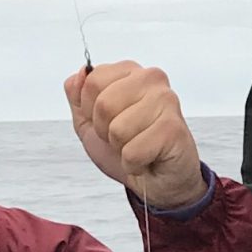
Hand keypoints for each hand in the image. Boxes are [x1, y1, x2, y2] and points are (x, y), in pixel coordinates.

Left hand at [64, 62, 207, 209]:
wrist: (158, 179)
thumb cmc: (130, 147)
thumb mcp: (90, 122)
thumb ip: (78, 97)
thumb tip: (79, 74)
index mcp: (130, 71)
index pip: (92, 81)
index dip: (91, 110)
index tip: (108, 121)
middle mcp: (151, 79)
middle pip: (103, 104)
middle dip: (105, 131)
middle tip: (124, 138)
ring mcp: (166, 102)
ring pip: (118, 129)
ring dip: (121, 149)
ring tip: (138, 147)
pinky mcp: (173, 129)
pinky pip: (133, 152)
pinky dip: (134, 164)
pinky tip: (147, 160)